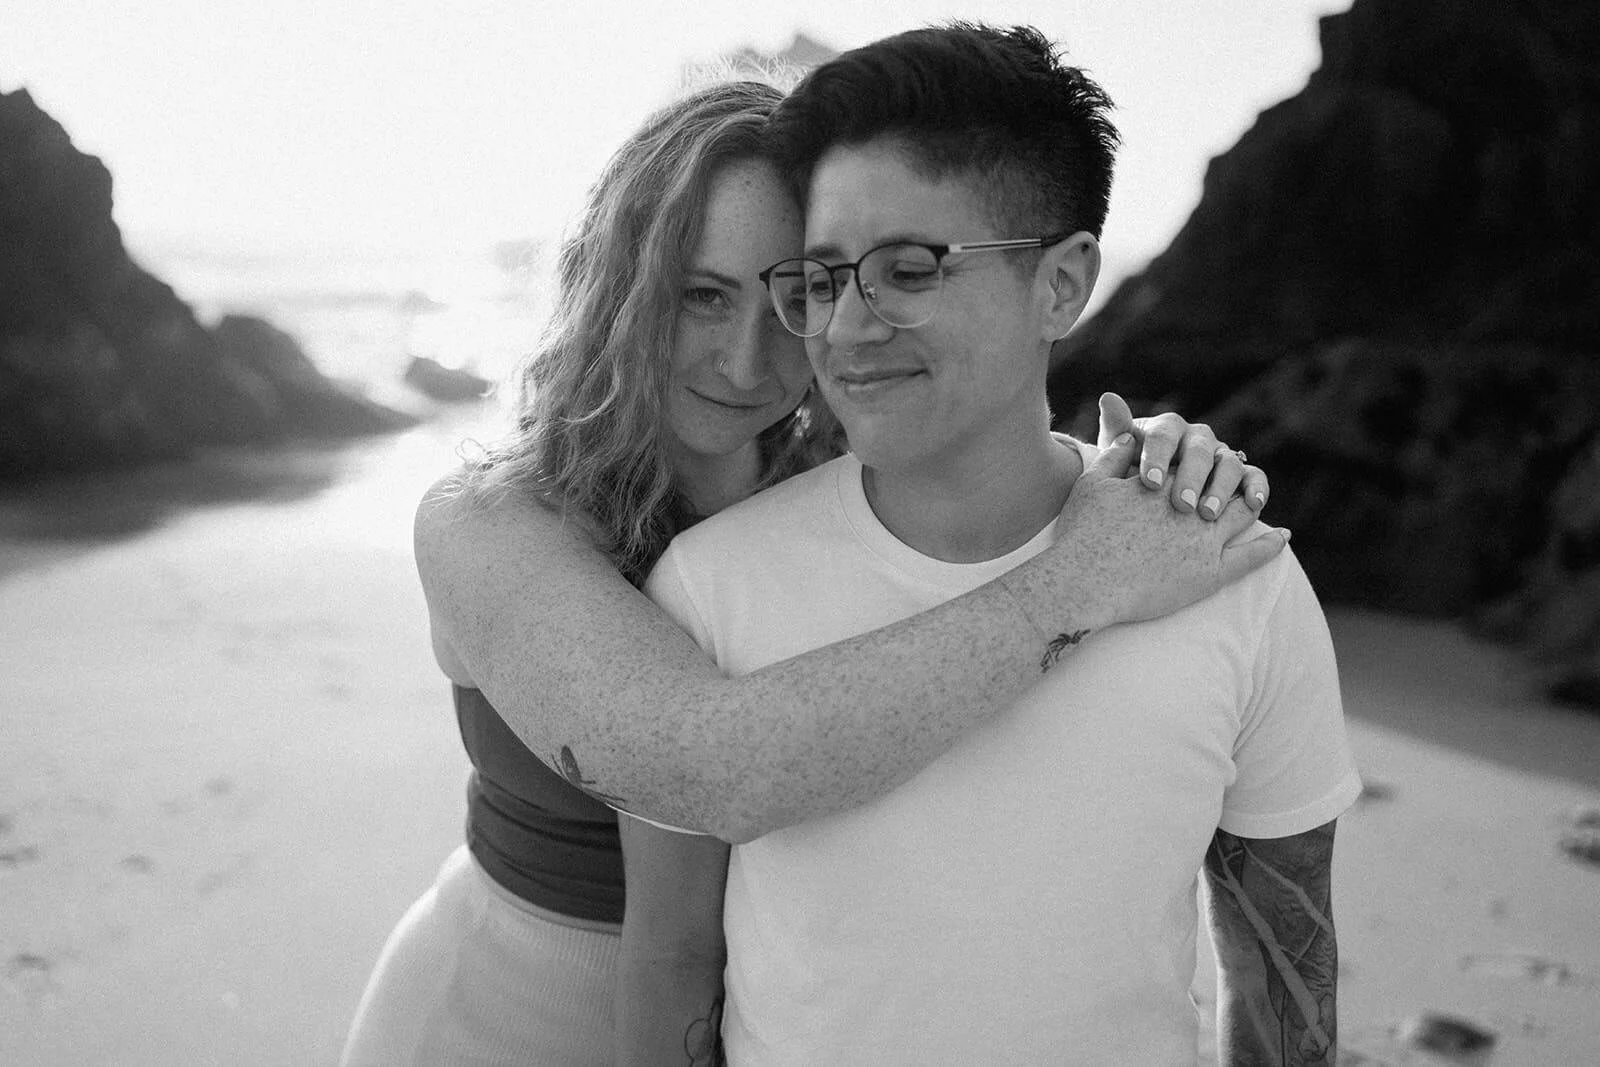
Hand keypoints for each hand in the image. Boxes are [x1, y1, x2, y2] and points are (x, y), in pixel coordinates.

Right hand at [1061, 431, 1289, 625]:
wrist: (1087, 580)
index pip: (1193, 464)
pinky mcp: (1211, 574)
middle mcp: (1192, 505)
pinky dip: (1270, 545)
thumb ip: (1112, 455)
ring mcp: (1205, 540)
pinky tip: (1283, 537)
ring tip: (1256, 503)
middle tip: (1234, 482)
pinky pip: (1252, 557)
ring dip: (1250, 505)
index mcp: (1166, 481)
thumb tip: (1128, 437)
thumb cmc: (1082, 533)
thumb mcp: (1092, 483)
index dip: (1200, 464)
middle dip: (1229, 481)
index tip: (1206, 461)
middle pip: (1223, 483)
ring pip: (1241, 515)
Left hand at [1096, 392, 1269, 519]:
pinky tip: (1253, 505)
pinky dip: (1257, 487)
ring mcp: (1220, 454)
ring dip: (1221, 488)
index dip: (1157, 458)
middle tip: (1181, 505)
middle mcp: (1197, 437)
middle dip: (1190, 478)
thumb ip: (1117, 429)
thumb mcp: (1117, 454)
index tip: (1149, 483)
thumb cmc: (1128, 472)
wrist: (1147, 494)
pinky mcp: (1240, 474)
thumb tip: (1108, 397)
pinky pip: (1253, 476)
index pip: (1164, 436)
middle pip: (1199, 451)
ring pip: (1228, 463)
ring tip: (1207, 514)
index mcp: (1168, 428)